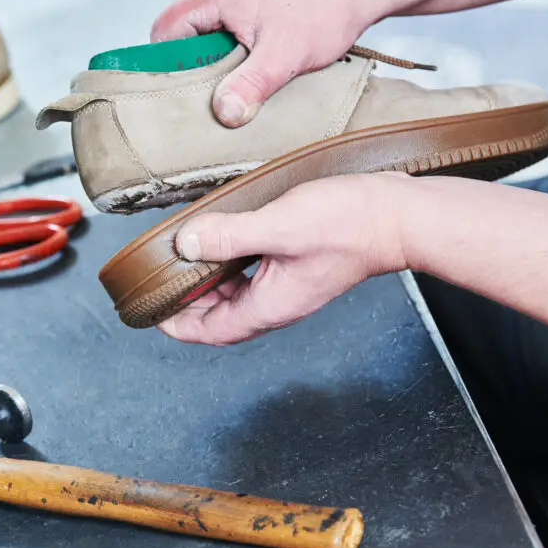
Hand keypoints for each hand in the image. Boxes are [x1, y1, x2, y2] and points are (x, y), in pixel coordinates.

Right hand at [150, 0, 382, 127]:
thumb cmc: (329, 8)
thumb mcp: (286, 57)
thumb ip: (250, 86)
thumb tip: (223, 114)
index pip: (165, 30)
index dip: (168, 64)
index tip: (186, 90)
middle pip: (181, 26)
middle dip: (196, 59)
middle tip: (221, 84)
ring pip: (204, 20)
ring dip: (217, 47)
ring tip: (244, 66)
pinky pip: (224, 11)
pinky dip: (232, 34)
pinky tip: (257, 49)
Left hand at [157, 173, 410, 344]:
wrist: (397, 216)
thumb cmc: (348, 224)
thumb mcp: (279, 226)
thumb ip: (229, 236)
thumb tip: (185, 243)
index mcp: (268, 306)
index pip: (209, 331)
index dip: (175, 325)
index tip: (150, 309)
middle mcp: (276, 303)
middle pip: (218, 315)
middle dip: (186, 299)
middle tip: (160, 275)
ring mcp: (288, 287)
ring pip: (234, 293)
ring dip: (207, 278)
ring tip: (185, 253)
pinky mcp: (297, 267)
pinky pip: (252, 274)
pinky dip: (230, 262)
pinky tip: (223, 237)